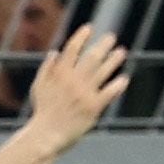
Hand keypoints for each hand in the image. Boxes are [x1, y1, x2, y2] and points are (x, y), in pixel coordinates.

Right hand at [26, 25, 130, 150]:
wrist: (47, 134)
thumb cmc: (43, 111)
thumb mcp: (38, 86)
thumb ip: (47, 68)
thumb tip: (55, 52)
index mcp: (59, 73)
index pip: (72, 48)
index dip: (81, 36)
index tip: (89, 28)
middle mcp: (73, 80)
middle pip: (91, 57)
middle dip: (103, 44)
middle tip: (111, 36)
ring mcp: (84, 93)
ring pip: (102, 72)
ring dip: (113, 60)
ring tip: (121, 51)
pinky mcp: (93, 107)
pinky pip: (109, 92)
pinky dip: (117, 85)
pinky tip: (124, 78)